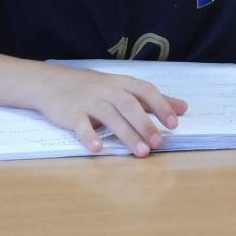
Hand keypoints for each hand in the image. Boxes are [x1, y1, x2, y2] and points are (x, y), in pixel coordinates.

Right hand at [35, 64, 187, 156]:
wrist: (51, 82)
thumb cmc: (92, 88)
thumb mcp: (122, 88)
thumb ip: (152, 100)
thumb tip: (184, 108)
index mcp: (122, 83)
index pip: (145, 90)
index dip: (161, 105)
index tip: (174, 123)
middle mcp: (107, 90)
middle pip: (129, 104)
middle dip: (145, 124)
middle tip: (158, 143)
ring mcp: (88, 101)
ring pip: (110, 116)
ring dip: (126, 134)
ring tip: (141, 152)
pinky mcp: (71, 113)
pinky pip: (80, 124)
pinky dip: (89, 136)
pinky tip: (98, 148)